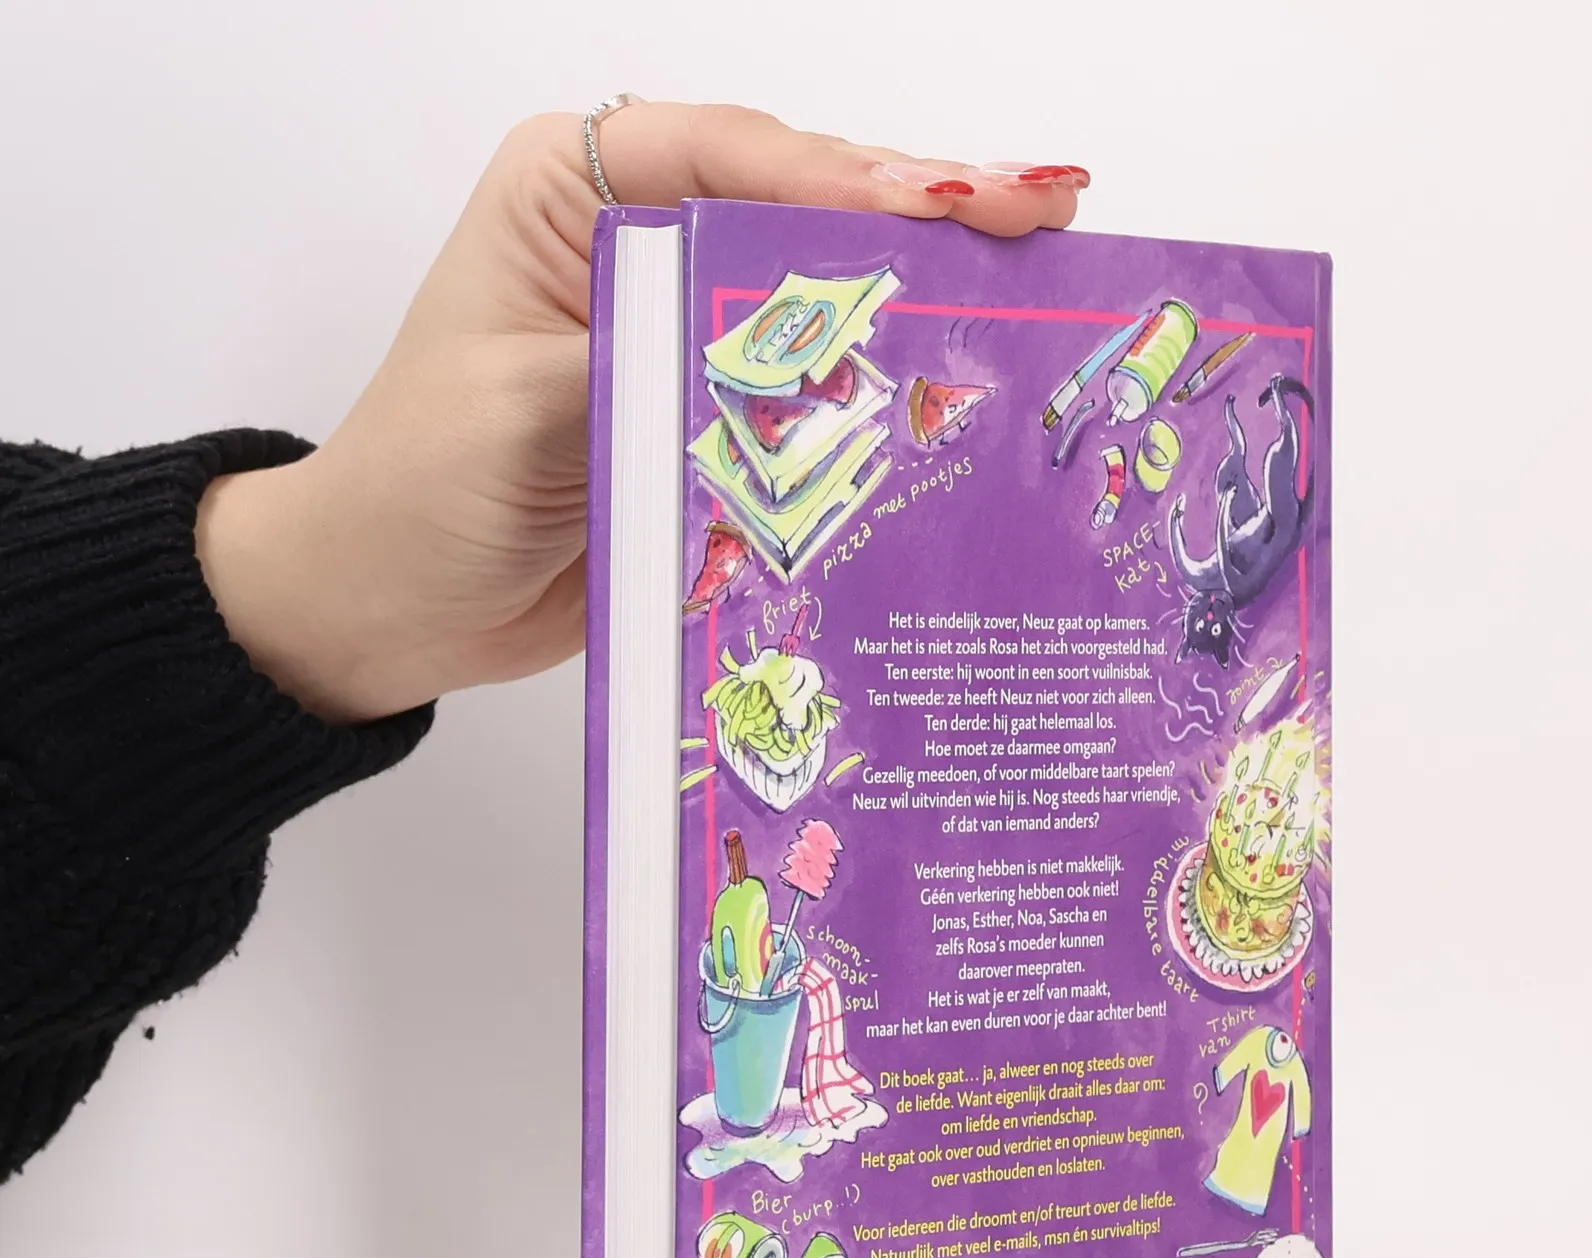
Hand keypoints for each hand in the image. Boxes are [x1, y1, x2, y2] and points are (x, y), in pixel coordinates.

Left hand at [195, 104, 1088, 722]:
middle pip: (804, 210)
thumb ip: (654, 363)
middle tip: (1044, 215)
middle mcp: (645, 243)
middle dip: (924, 215)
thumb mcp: (525, 409)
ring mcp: (691, 333)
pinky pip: (816, 397)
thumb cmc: (420, 490)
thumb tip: (787, 357)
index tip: (948, 202)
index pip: (735, 158)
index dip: (850, 179)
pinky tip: (967, 384)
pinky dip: (887, 396)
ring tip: (1039, 277)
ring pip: (826, 297)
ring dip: (927, 295)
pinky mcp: (718, 418)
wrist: (391, 608)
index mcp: (578, 190)